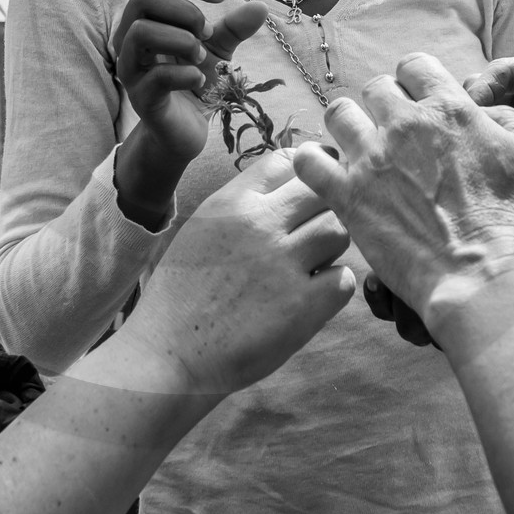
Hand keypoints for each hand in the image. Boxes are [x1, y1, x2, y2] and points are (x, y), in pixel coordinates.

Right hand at [111, 0, 268, 223]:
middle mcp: (130, 37)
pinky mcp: (140, 98)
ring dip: (181, 39)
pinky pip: (155, 77)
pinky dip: (185, 74)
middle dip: (184, 10)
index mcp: (147, 17)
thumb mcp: (217, 49)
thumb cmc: (193, 81)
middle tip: (206, 33)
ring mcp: (132, 68)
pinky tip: (200, 79)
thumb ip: (234, 28)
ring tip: (201, 57)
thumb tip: (260, 7)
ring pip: (140, 32)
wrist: (183, 131)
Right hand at [118, 148, 354, 394]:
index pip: (287, 161)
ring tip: (313, 265)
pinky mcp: (302, 307)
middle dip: (324, 208)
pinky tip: (314, 295)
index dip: (306, 172)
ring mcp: (283, 265)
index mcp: (231, 202)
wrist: (169, 352)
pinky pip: (344, 279)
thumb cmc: (181, 294)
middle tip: (314, 232)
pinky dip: (335, 286)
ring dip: (332, 247)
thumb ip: (240, 206)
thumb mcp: (201, 229)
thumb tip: (282, 189)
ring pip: (338, 230)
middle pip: (321, 191)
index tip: (310, 189)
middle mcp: (260, 225)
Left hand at [291, 53, 513, 342]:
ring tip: (358, 151)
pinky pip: (306, 159)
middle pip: (374, 87)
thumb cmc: (511, 223)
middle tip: (392, 134)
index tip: (417, 103)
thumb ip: (509, 121)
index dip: (415, 82)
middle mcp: (404, 123)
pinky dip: (311, 162)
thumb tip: (488, 110)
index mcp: (448, 109)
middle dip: (382, 106)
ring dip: (347, 128)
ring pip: (338, 114)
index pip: (415, 65)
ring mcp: (370, 157)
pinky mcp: (345, 194)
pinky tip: (326, 173)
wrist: (479, 277)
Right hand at [464, 36, 513, 219]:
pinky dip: (492, 148)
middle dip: (478, 100)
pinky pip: (506, 149)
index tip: (477, 95)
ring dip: (481, 124)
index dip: (490, 79)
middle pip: (496, 94)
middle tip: (468, 118)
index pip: (511, 71)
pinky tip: (484, 156)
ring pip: (495, 120)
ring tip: (472, 138)